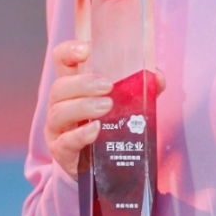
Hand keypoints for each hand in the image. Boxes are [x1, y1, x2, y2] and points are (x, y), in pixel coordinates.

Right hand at [45, 41, 164, 177]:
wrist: (101, 166)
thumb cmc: (109, 125)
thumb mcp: (124, 103)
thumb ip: (140, 88)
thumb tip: (158, 76)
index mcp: (73, 86)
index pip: (62, 61)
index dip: (69, 52)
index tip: (86, 49)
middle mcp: (60, 104)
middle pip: (60, 87)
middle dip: (83, 84)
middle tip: (108, 86)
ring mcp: (58, 128)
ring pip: (59, 112)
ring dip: (83, 106)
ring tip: (106, 107)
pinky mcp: (61, 151)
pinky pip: (65, 141)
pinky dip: (80, 134)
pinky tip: (95, 130)